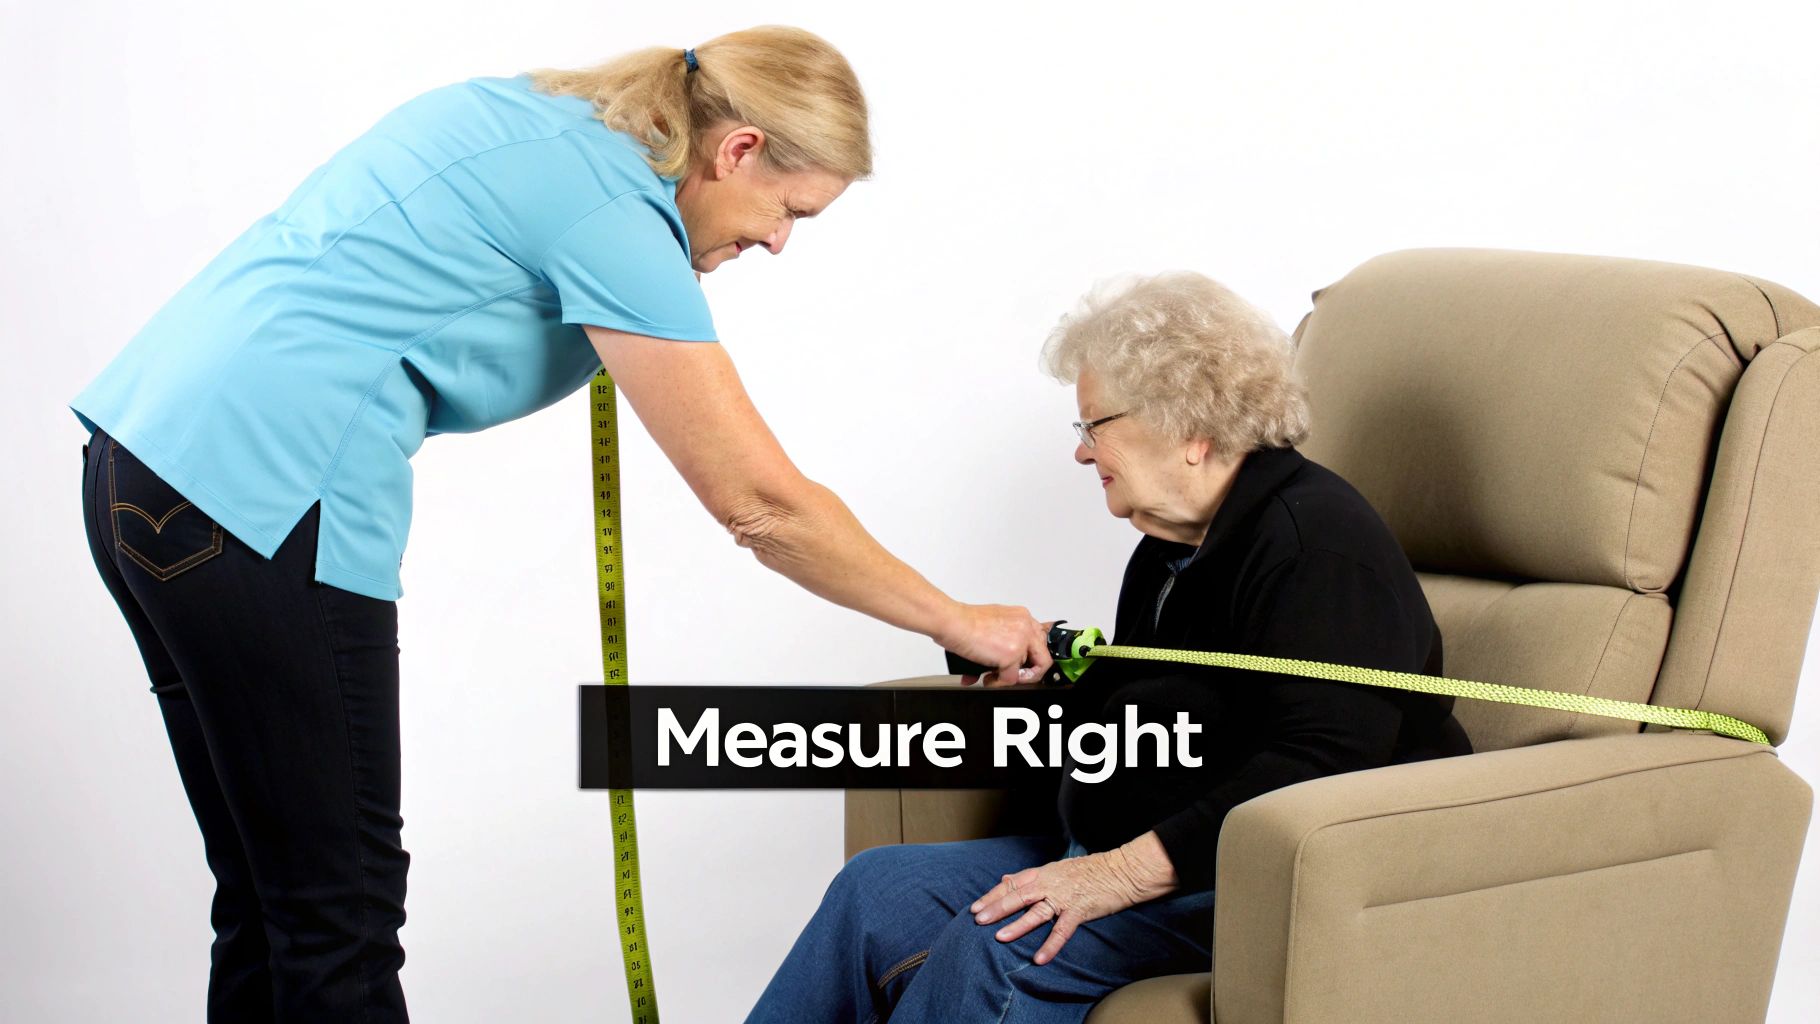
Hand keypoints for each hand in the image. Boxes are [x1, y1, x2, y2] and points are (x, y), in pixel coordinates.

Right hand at [960, 620, 1057, 685]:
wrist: (953, 623)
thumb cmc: (965, 622)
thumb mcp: (995, 620)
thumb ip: (1007, 634)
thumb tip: (1009, 652)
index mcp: (1022, 617)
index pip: (1040, 640)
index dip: (1032, 657)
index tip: (1024, 666)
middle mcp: (1025, 626)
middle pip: (1042, 656)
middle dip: (1028, 671)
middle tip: (1015, 675)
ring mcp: (1020, 641)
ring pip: (1027, 670)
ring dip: (1010, 677)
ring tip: (993, 676)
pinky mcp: (1011, 655)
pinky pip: (1011, 679)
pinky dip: (998, 682)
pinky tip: (987, 678)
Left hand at [968, 833, 1178, 964]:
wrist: (1122, 870)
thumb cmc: (1091, 869)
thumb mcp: (1057, 868)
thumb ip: (1030, 875)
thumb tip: (1006, 877)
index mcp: (1044, 873)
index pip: (1012, 883)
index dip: (993, 894)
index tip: (975, 906)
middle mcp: (1050, 883)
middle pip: (1018, 895)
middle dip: (996, 908)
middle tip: (978, 919)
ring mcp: (1064, 897)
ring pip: (1036, 911)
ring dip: (1017, 925)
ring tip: (1000, 937)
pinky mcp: (1080, 910)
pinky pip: (1062, 930)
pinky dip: (1050, 944)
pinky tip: (1039, 958)